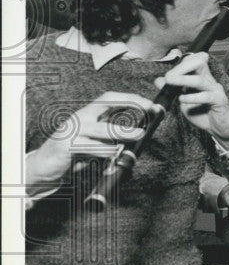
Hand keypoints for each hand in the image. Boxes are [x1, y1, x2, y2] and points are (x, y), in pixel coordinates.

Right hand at [26, 91, 160, 190]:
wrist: (43, 166)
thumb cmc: (72, 152)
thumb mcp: (93, 140)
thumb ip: (110, 136)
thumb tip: (137, 133)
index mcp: (88, 114)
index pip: (110, 98)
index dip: (130, 98)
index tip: (148, 103)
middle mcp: (80, 118)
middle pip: (106, 103)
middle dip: (129, 103)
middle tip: (148, 110)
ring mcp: (72, 131)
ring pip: (101, 128)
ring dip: (123, 132)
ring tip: (138, 135)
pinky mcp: (65, 146)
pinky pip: (90, 147)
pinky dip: (105, 150)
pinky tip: (114, 153)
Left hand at [154, 52, 228, 146]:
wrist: (219, 127)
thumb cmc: (203, 113)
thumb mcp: (183, 101)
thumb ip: (173, 90)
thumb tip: (159, 80)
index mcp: (202, 78)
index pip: (194, 61)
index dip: (181, 64)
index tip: (168, 74)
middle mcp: (209, 81)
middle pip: (199, 63)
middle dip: (182, 67)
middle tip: (168, 77)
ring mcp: (215, 90)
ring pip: (199, 80)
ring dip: (183, 80)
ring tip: (170, 82)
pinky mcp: (219, 101)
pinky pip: (206, 96)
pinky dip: (192, 97)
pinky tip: (182, 99)